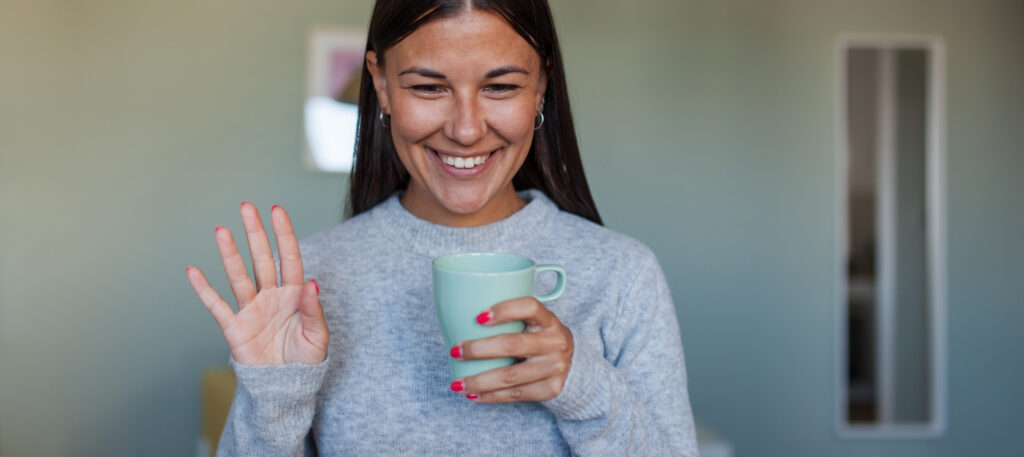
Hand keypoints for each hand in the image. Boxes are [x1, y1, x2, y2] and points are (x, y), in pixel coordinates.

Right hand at [186, 202, 328, 364]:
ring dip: (230, 254)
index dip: (284, 235)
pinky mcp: (235, 328)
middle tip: (246, 207)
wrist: (285, 388)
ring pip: (239, 276)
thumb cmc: (305, 361)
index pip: (289, 259)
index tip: (276, 210)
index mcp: (294, 295)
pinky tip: (193, 271)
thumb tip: (312, 284)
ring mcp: (251, 310)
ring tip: (221, 230)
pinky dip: (204, 290)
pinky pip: (217, 305)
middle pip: (262, 259)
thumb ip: (314, 311)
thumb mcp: (317, 337)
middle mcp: (271, 297)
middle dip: (255, 233)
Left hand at [449, 297, 572, 402]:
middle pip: (512, 345)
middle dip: (478, 349)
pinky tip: (474, 395)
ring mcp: (555, 367)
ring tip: (457, 383)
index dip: (505, 309)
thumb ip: (511, 319)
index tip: (478, 317)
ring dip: (479, 381)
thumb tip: (462, 320)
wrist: (573, 366)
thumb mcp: (535, 324)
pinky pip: (515, 394)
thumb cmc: (541, 339)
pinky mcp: (550, 389)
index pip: (530, 307)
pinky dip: (491, 396)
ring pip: (510, 376)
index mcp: (549, 320)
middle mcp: (555, 342)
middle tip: (455, 351)